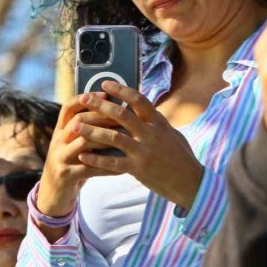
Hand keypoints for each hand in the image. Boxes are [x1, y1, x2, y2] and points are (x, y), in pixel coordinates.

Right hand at [36, 93, 117, 225]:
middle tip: (122, 117)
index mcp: (60, 130)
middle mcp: (57, 141)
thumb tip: (117, 110)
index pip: (68, 107)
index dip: (85, 98)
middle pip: (77, 122)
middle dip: (101, 117)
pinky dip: (106, 167)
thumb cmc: (72, 162)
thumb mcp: (74, 143)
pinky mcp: (65, 175)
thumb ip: (88, 129)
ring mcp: (59, 158)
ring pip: (83, 143)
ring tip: (124, 138)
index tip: (105, 94)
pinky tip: (122, 167)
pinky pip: (89, 169)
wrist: (53, 193)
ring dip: (105, 139)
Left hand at [75, 82, 203, 211]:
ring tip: (76, 126)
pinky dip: (96, 160)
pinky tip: (82, 157)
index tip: (105, 84)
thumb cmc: (182, 157)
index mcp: (159, 122)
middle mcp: (151, 134)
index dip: (121, 90)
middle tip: (84, 98)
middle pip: (121, 114)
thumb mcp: (172, 133)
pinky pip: (112, 163)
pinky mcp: (138, 169)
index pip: (138, 99)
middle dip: (100, 105)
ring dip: (92, 131)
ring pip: (113, 137)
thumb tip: (142, 108)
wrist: (191, 182)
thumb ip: (155, 122)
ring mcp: (144, 152)